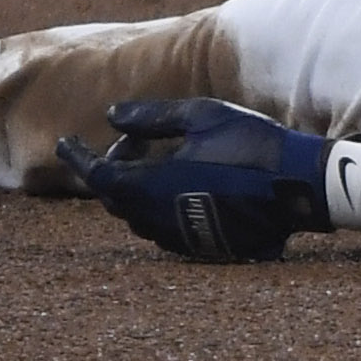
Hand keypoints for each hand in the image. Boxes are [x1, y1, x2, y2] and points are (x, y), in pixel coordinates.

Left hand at [64, 96, 332, 262]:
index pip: (98, 174)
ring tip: (161, 158)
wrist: (296, 186)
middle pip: (114, 197)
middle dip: (115, 167)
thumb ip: (152, 117)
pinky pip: (161, 228)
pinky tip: (181, 184)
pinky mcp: (199, 245)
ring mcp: (178, 235)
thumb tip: (112, 115)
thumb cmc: (251, 143)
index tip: (64, 143)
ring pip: (136, 216)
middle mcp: (157, 216)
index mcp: (151, 184)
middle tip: (137, 140)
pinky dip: (156, 205)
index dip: (77, 157)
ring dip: (135, 188)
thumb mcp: (202, 115)